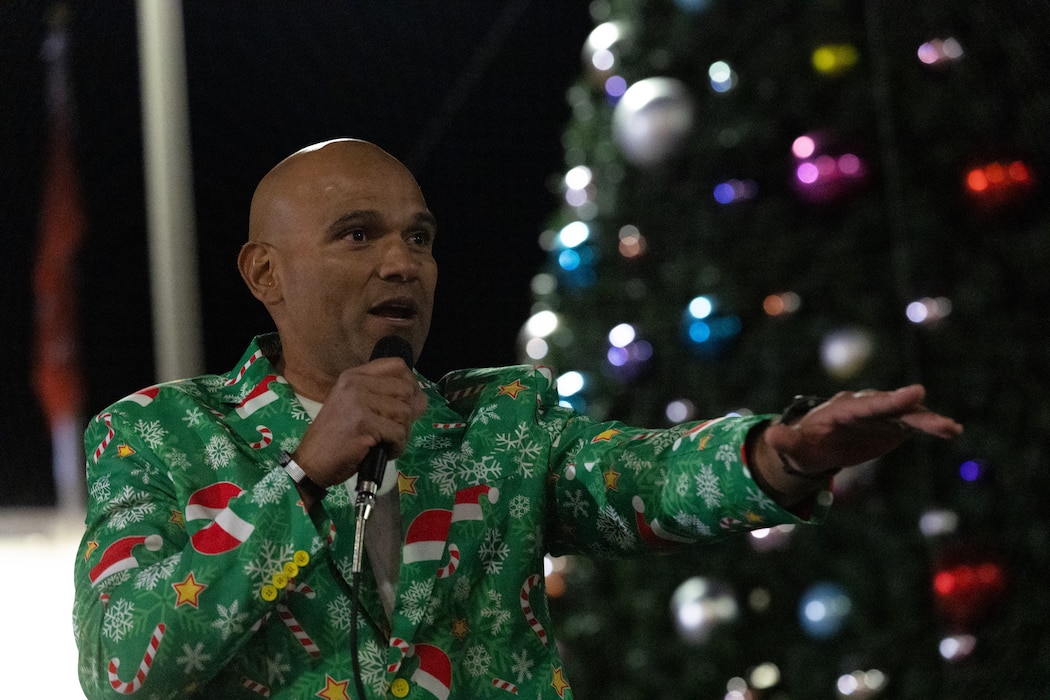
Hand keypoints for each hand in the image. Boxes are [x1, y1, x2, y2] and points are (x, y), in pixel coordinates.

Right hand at [291, 357, 426, 494]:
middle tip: (396, 431)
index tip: (407, 404)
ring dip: (402, 434)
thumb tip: (422, 398)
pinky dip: (397, 447)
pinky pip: (398, 433)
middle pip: (406, 390)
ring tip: (386, 443)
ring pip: (404, 413)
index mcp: (354, 376)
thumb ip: (385, 398)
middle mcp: (355, 383)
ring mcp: (358, 401)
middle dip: (409, 415)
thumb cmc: (336, 439)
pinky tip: (384, 452)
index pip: (397, 365)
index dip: (411, 384)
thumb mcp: (357, 408)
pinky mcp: (363, 423)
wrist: (311, 463)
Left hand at [749, 385, 961, 506]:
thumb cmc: (802, 446)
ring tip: (950, 429)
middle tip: (924, 400)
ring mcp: (880, 416)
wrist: (814, 448)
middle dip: (906, 405)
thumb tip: (771, 437)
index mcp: (841, 410)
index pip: (866, 404)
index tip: (914, 393)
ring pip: (906, 415)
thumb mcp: (792, 448)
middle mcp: (864, 408)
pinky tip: (952, 431)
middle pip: (889, 406)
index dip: (888, 400)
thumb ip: (786, 441)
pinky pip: (913, 425)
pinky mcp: (891, 426)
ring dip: (928, 420)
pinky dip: (931, 427)